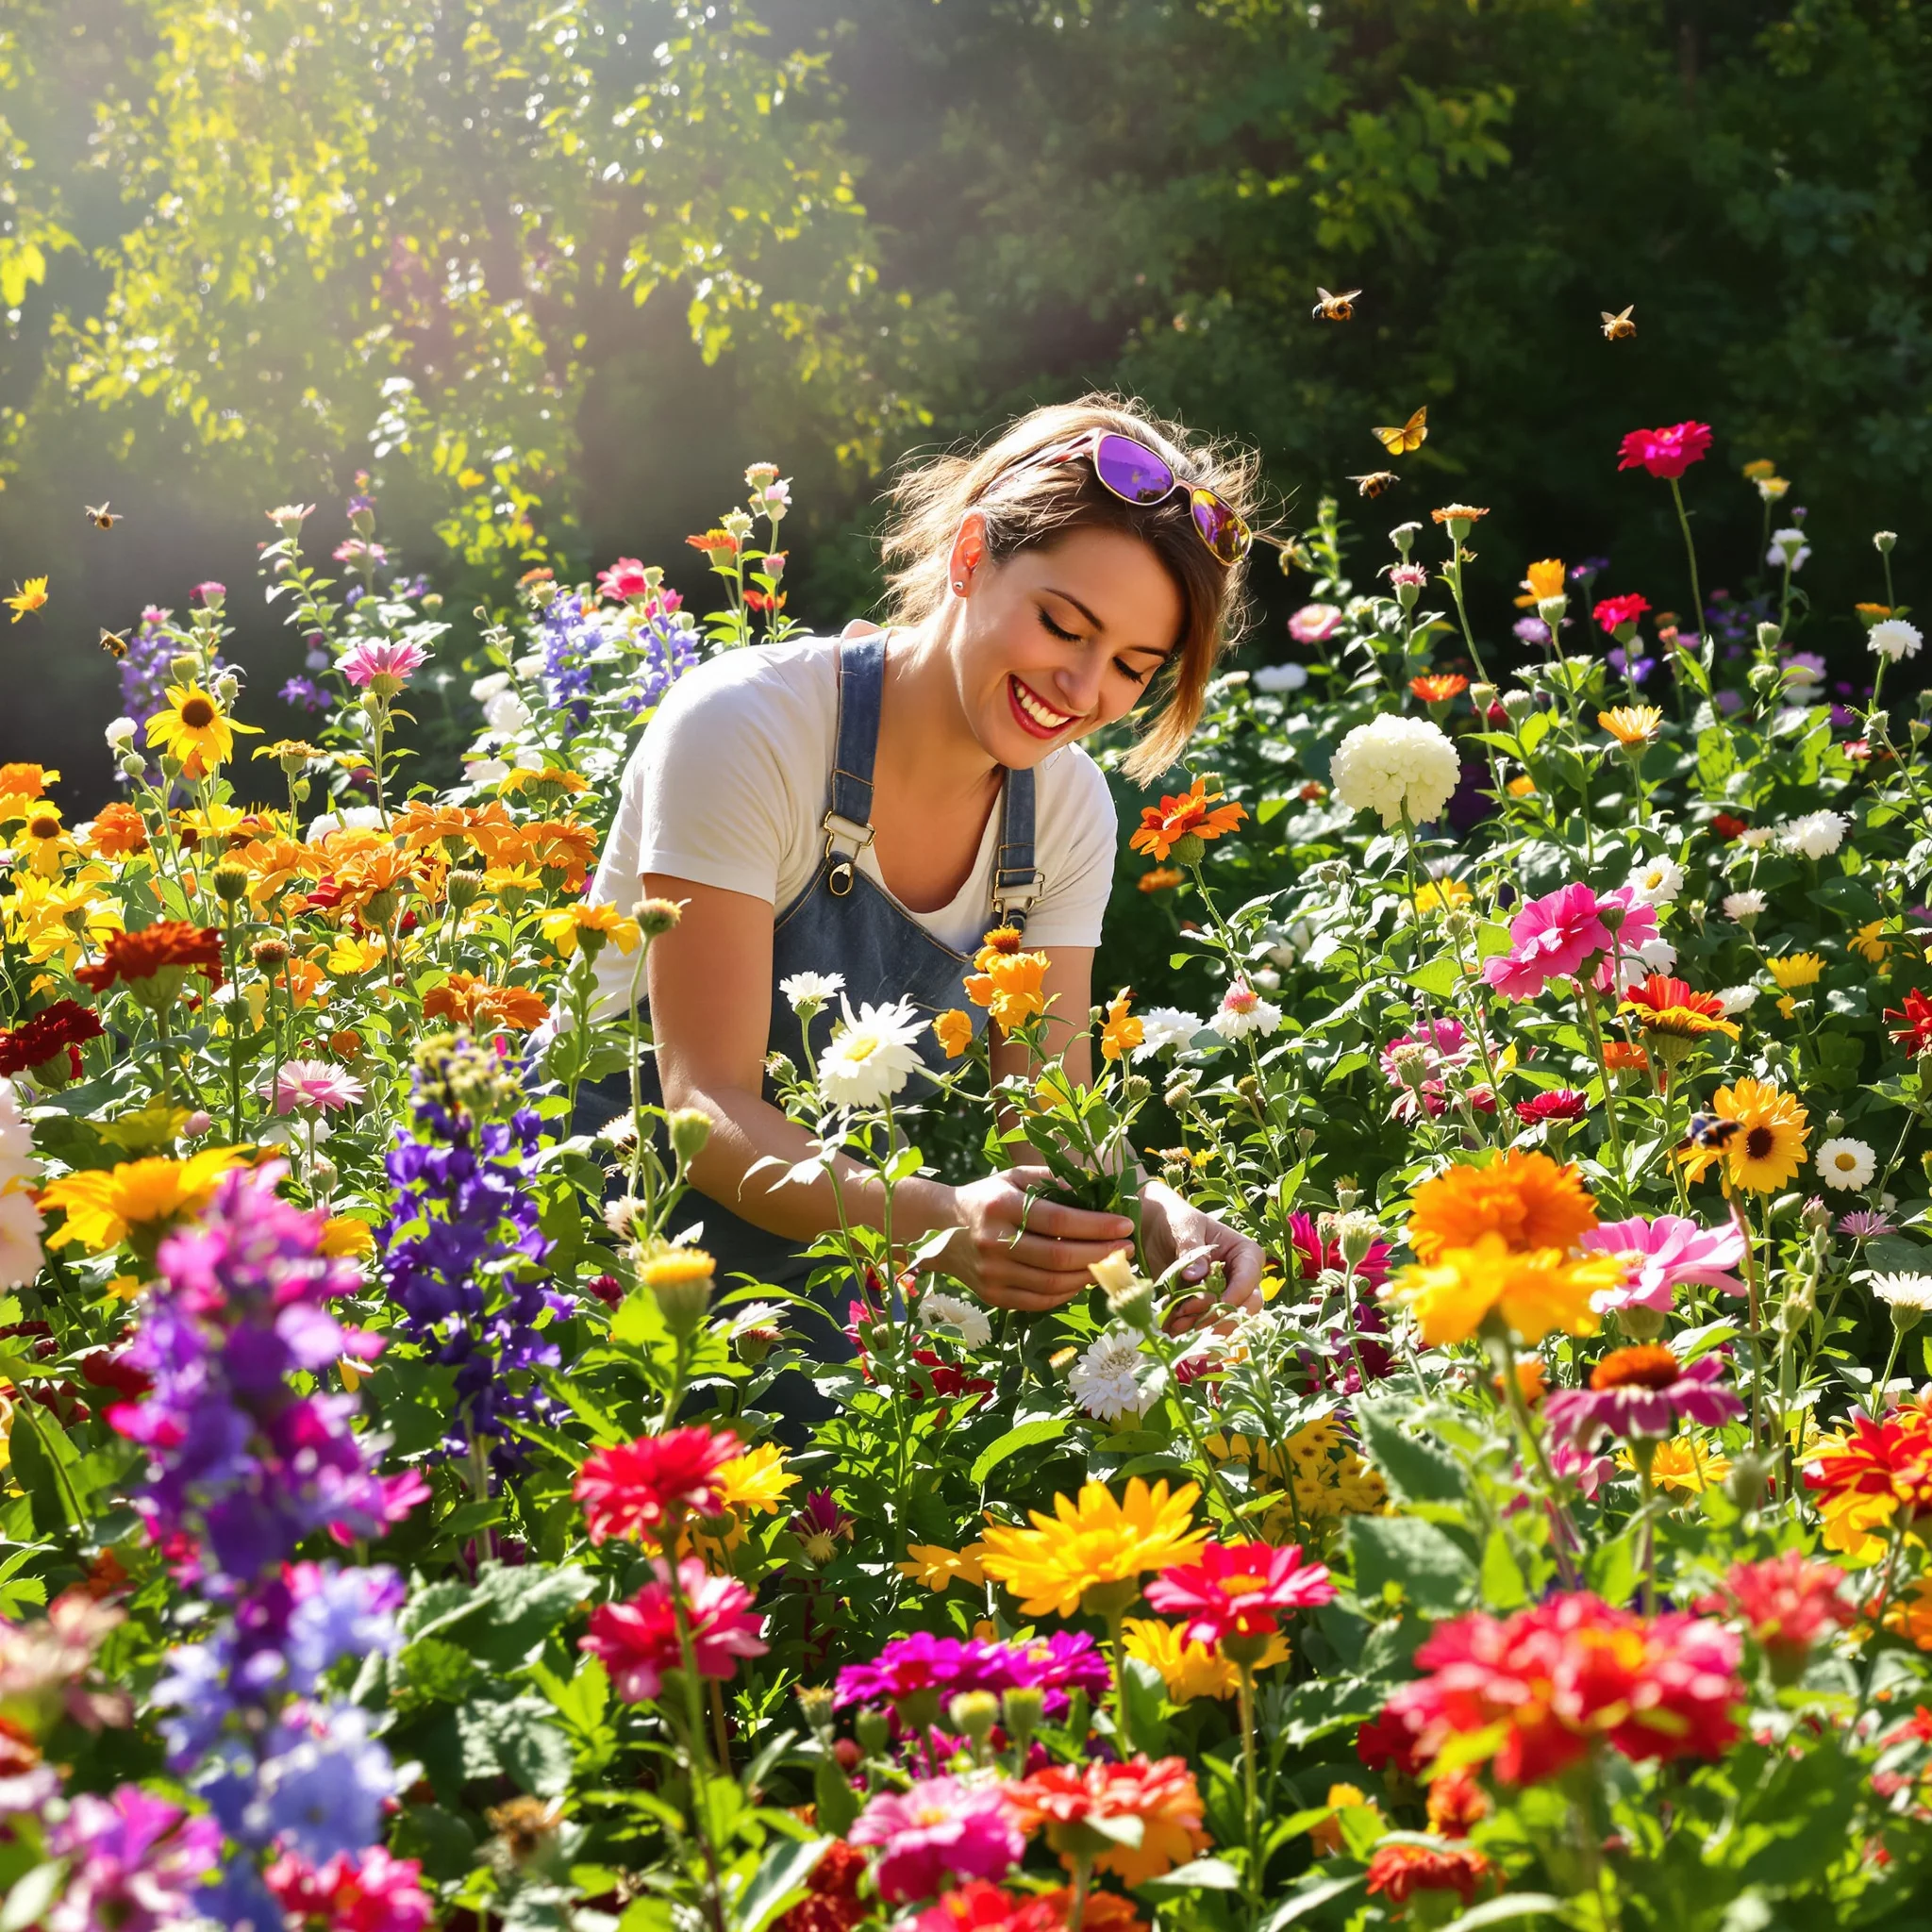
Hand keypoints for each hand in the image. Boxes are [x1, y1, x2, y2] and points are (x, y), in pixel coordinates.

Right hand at [935, 1166, 1135, 1311]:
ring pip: (1052, 1285)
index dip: (1096, 1225)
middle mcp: (993, 1243)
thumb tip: (1096, 1193)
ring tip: (1111, 1265)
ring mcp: (991, 1274)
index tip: (1125, 1225)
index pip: (1058, 1220)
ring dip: (1089, 1277)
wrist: (939, 1229)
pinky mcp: (992, 1297)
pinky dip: (1067, 1293)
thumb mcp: (1014, 1178)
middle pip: (1059, 1257)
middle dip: (1100, 1254)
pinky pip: (1039, 1302)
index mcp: (1001, 1206)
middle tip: (1128, 1250)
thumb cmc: (987, 1198)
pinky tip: (1083, 1280)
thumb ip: (1052, 1181)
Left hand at [1138, 1180, 1264, 1320]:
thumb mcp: (1185, 1228)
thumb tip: (1198, 1276)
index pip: (1249, 1280)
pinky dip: (1189, 1330)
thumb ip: (1193, 1250)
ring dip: (1201, 1328)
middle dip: (1218, 1317)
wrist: (1154, 1228)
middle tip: (1188, 1317)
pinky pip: (1205, 1325)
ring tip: (1174, 1327)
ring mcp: (1223, 1295)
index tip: (1211, 1305)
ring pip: (1226, 1321)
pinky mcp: (1204, 1307)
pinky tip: (1170, 1328)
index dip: (1233, 1297)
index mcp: (1245, 1253)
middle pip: (1245, 1308)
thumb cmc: (1176, 1219)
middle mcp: (1240, 1278)